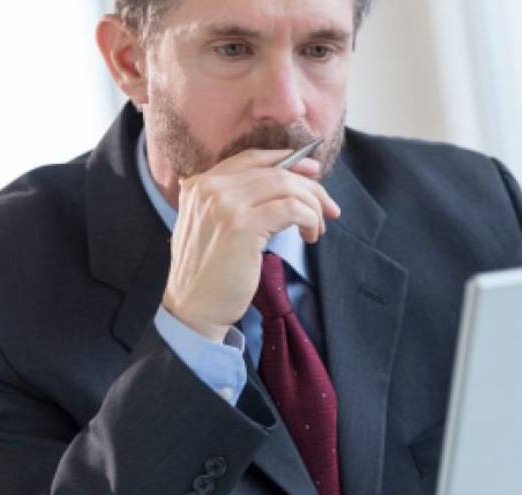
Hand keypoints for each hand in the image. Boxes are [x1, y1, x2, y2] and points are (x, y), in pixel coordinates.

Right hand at [162, 149, 341, 341]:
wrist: (192, 309)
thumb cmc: (207, 274)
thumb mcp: (209, 226)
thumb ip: (230, 201)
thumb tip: (281, 182)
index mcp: (199, 185)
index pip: (250, 158)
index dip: (286, 160)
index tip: (311, 170)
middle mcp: (209, 188)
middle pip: (274, 172)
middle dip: (310, 187)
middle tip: (329, 207)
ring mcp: (224, 204)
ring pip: (286, 187)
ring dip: (312, 205)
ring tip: (317, 228)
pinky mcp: (242, 225)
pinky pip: (291, 209)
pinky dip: (309, 219)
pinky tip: (309, 236)